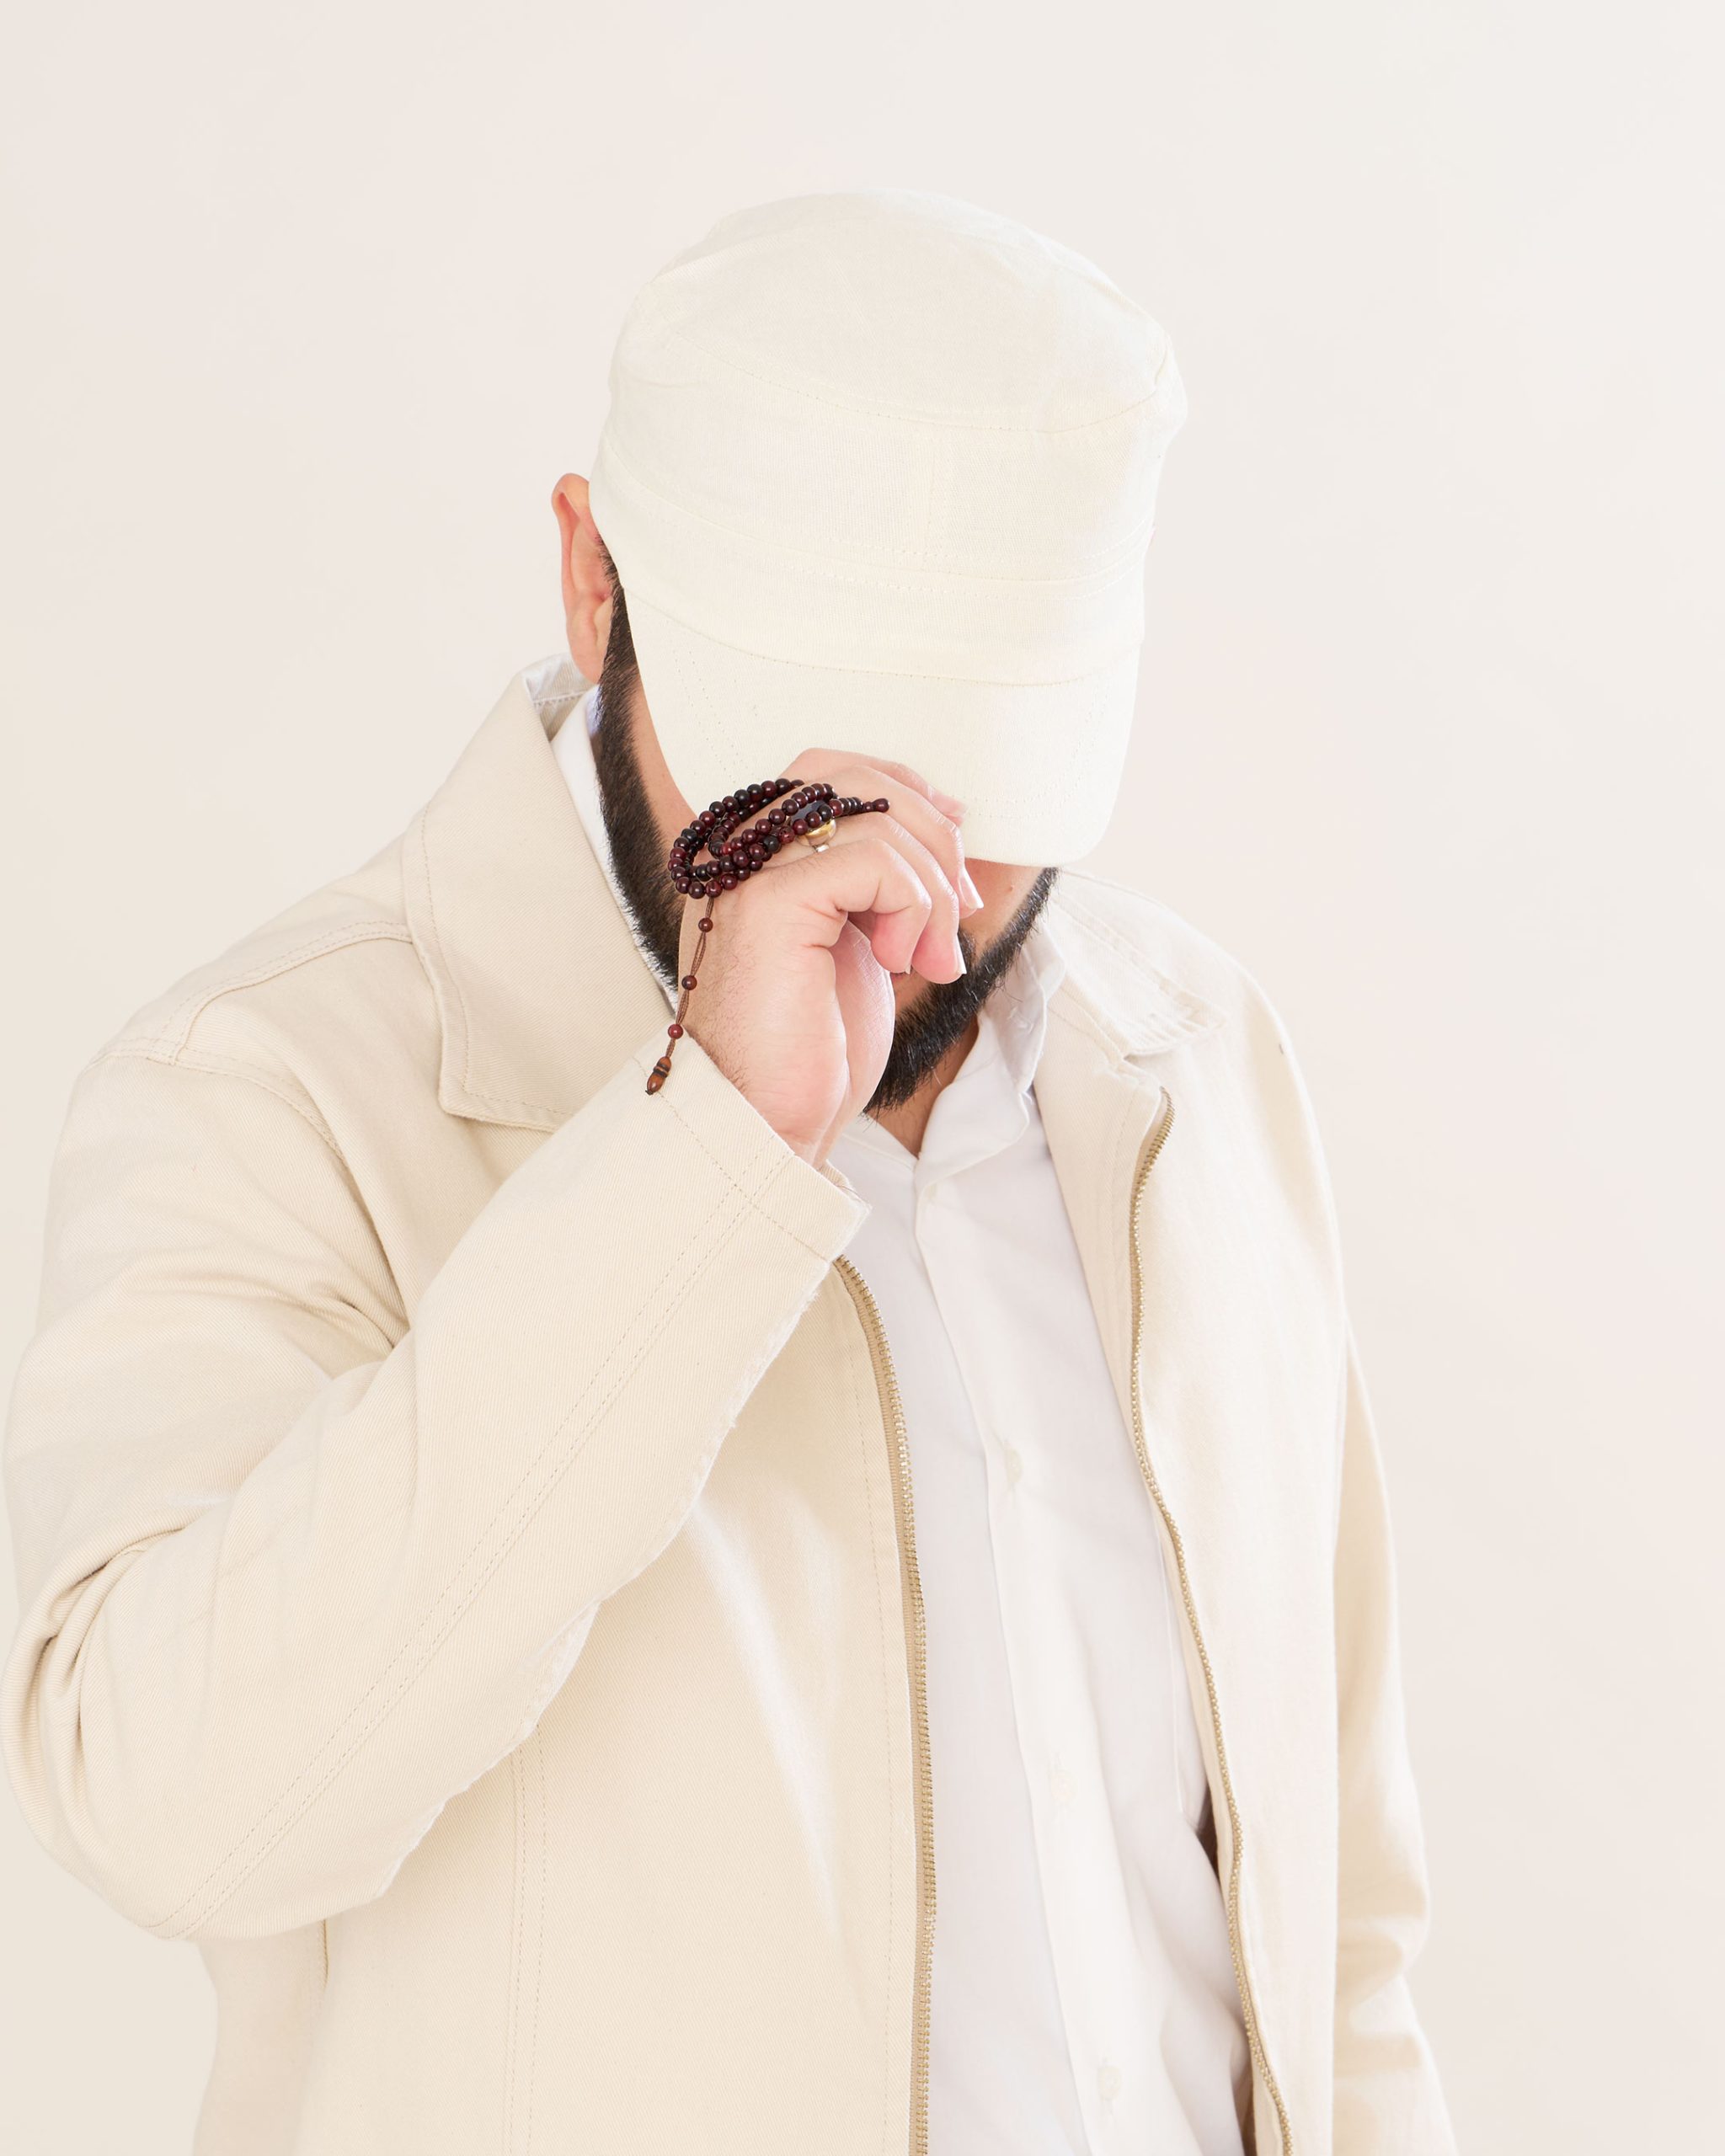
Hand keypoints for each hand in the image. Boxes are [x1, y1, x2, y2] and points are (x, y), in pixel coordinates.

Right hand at [676, 750, 983, 1166]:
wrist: (764, 1124)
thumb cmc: (806, 1050)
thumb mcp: (855, 942)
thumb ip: (877, 882)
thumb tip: (943, 824)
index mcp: (757, 860)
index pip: (831, 769)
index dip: (908, 794)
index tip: (954, 858)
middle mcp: (742, 855)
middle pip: (850, 772)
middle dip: (930, 830)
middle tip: (957, 908)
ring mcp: (750, 874)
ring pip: (873, 814)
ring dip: (932, 887)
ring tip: (930, 958)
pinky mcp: (770, 905)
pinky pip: (873, 859)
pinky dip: (912, 906)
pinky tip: (900, 962)